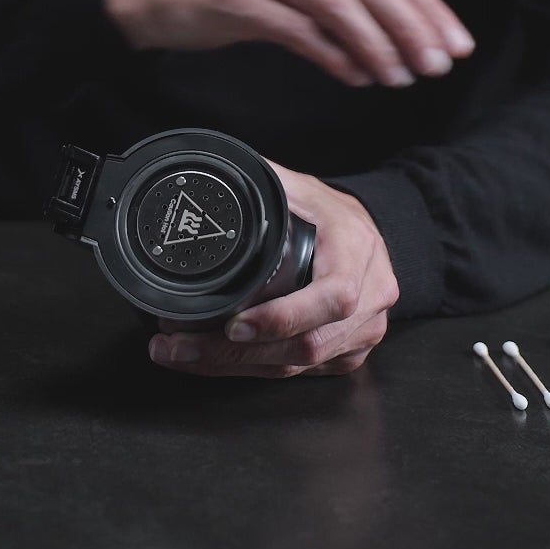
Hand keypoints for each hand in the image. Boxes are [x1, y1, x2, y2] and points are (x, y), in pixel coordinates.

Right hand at [104, 0, 473, 87]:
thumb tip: (414, 37)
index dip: (427, 5)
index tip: (454, 43)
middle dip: (410, 26)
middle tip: (435, 65)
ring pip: (336, 2)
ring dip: (376, 45)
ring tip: (398, 77)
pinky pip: (297, 28)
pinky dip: (333, 55)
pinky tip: (355, 76)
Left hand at [149, 161, 398, 377]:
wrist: (368, 235)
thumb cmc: (333, 214)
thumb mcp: (303, 190)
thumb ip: (266, 183)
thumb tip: (214, 174)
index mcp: (357, 252)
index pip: (332, 297)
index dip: (282, 318)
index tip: (233, 324)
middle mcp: (370, 299)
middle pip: (306, 344)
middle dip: (235, 353)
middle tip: (179, 346)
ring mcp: (362, 332)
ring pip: (297, 366)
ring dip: (234, 365)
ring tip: (181, 354)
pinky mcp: (348, 354)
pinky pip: (299, 373)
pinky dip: (252, 369)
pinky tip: (215, 362)